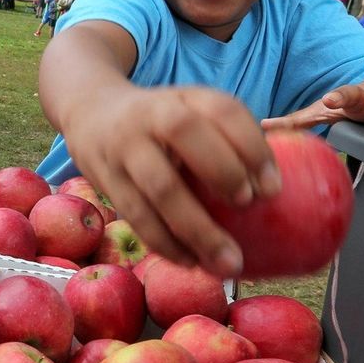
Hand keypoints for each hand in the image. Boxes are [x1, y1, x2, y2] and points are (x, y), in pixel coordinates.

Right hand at [63, 86, 280, 277]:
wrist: (89, 113)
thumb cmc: (159, 122)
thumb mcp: (190, 111)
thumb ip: (226, 138)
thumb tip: (273, 191)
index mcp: (183, 98)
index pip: (222, 110)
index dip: (251, 145)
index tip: (274, 187)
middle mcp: (150, 117)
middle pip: (185, 132)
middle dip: (223, 171)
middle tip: (249, 205)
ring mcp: (123, 149)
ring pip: (159, 187)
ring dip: (196, 229)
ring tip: (228, 264)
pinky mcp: (105, 181)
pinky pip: (136, 216)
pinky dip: (165, 244)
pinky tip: (191, 262)